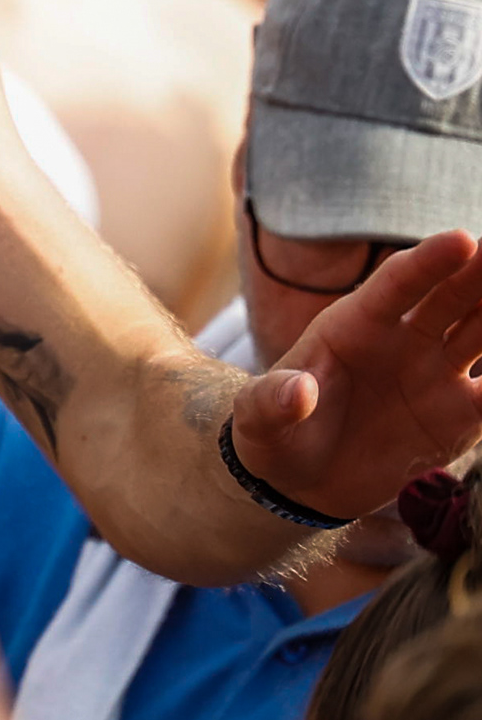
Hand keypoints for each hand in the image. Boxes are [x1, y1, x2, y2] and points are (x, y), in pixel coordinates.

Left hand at [228, 227, 481, 525]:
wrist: (299, 479)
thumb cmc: (273, 434)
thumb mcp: (259, 419)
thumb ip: (273, 401)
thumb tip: (297, 391)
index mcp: (353, 324)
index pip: (398, 283)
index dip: (430, 262)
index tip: (463, 239)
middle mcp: (403, 339)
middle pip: (455, 297)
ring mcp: (436, 373)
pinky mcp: (460, 414)